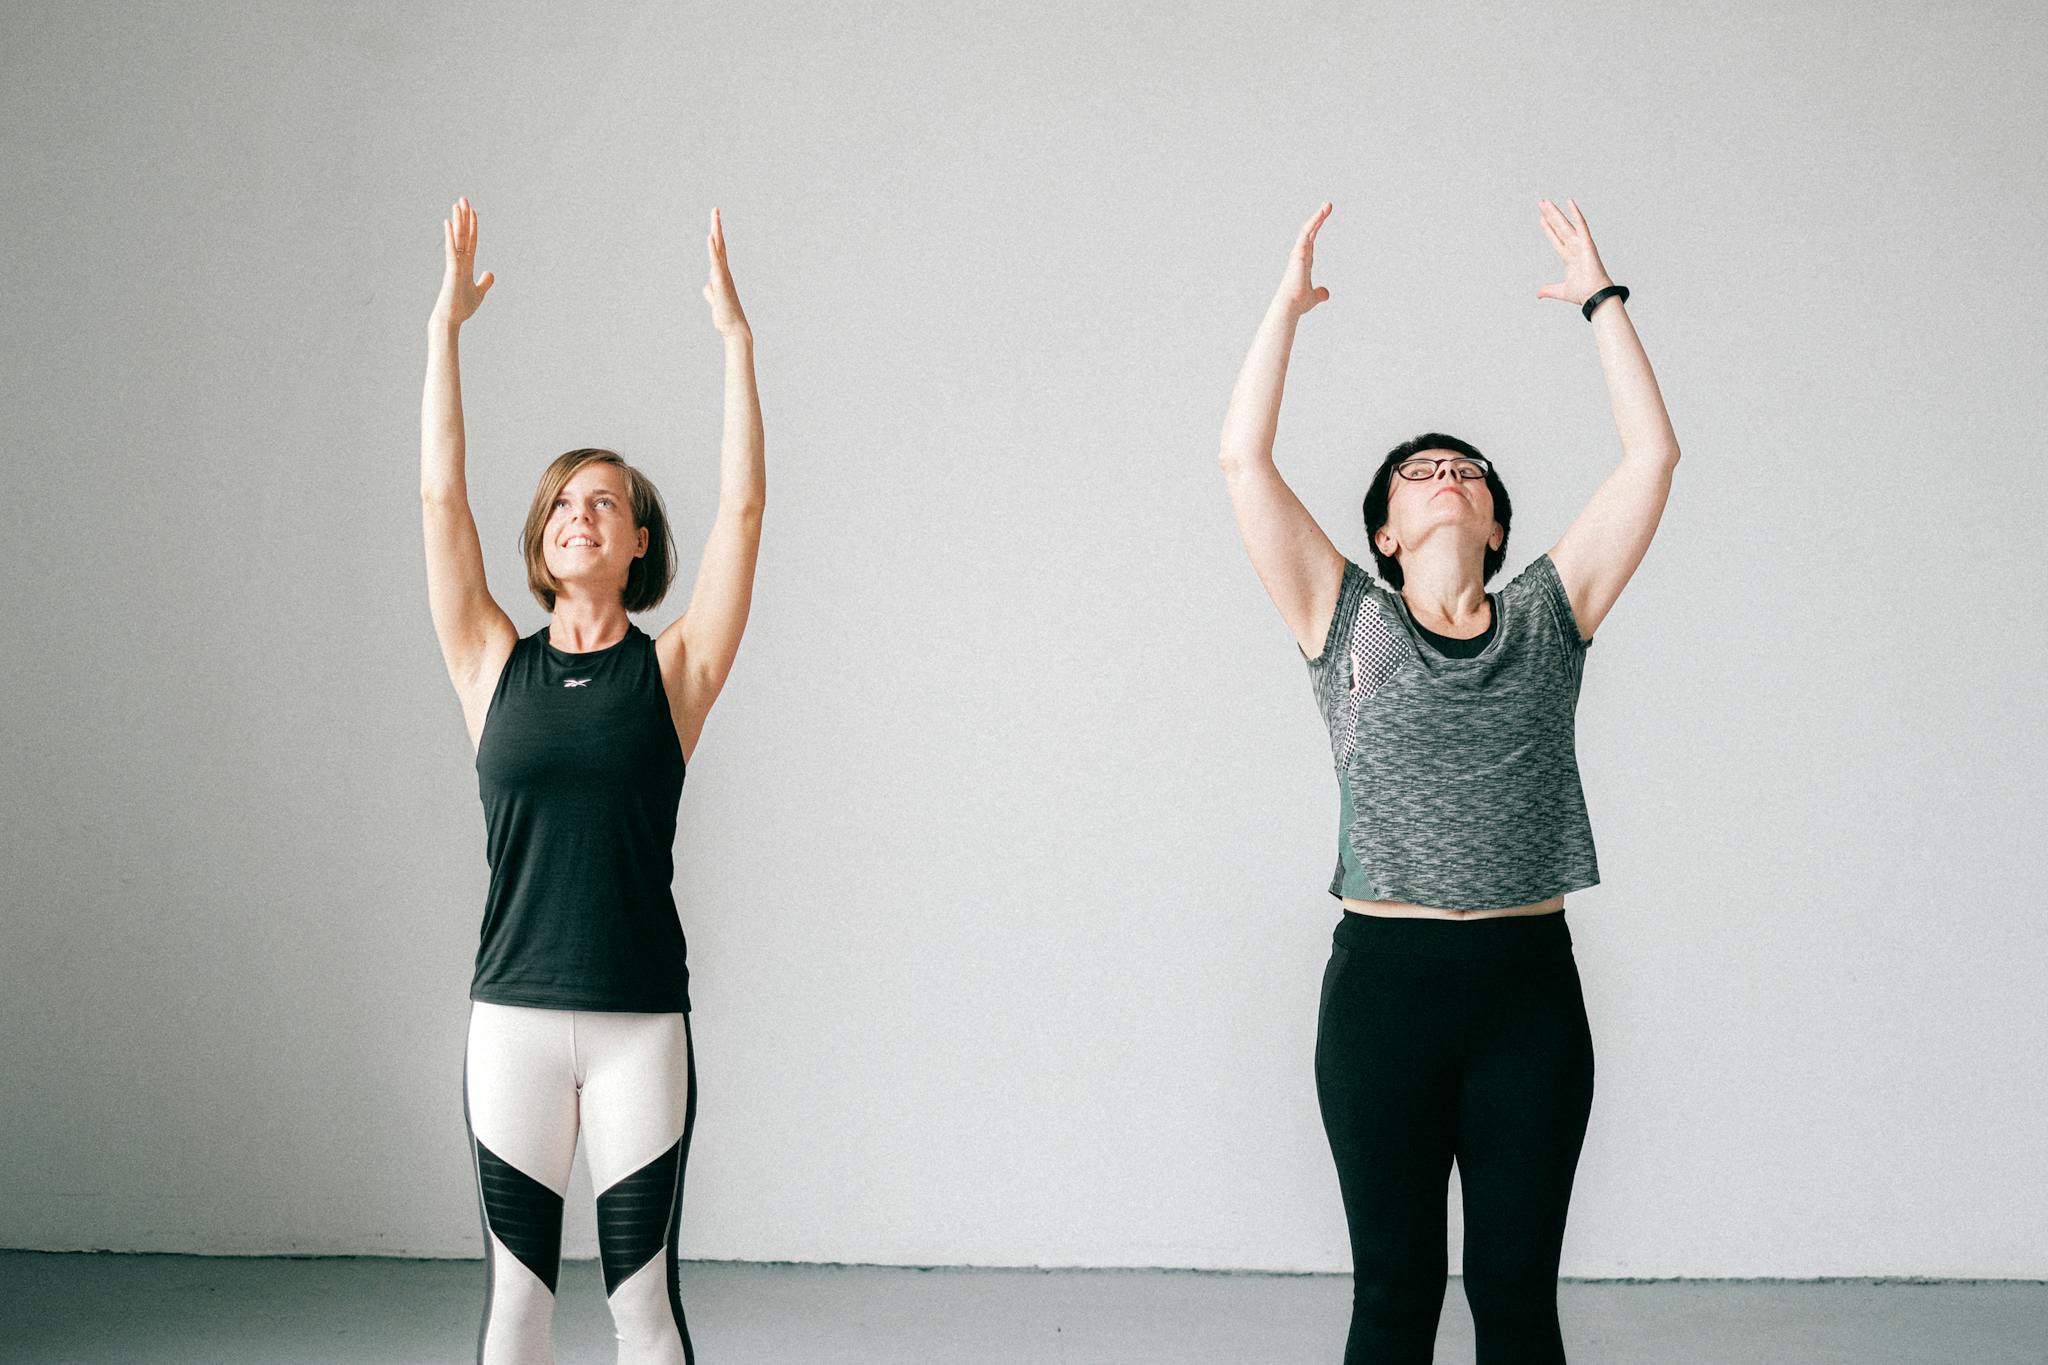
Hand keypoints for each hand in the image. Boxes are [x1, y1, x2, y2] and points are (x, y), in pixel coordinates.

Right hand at [432, 196, 493, 327]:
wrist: (451, 320)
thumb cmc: (462, 308)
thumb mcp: (479, 293)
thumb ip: (485, 282)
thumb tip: (490, 273)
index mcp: (467, 264)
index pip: (471, 241)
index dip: (473, 226)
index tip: (473, 211)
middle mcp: (460, 260)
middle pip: (464, 234)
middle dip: (464, 217)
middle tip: (463, 198)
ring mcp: (455, 264)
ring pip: (457, 238)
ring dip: (458, 221)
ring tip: (457, 203)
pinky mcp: (452, 270)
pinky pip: (451, 250)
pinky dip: (451, 237)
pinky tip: (449, 223)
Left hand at [702, 208, 750, 339]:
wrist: (734, 329)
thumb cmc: (726, 315)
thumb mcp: (715, 300)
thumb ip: (710, 290)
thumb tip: (708, 286)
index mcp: (721, 274)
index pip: (718, 250)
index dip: (716, 234)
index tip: (715, 219)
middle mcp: (724, 272)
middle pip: (719, 244)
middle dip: (717, 226)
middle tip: (715, 209)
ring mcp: (723, 276)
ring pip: (719, 250)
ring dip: (716, 232)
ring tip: (715, 216)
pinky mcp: (721, 283)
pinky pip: (716, 263)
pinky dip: (713, 249)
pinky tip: (710, 237)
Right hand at [1275, 202, 1332, 318]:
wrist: (1290, 305)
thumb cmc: (1298, 302)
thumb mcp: (1314, 297)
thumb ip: (1319, 293)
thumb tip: (1326, 294)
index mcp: (1303, 261)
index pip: (1311, 240)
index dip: (1317, 228)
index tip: (1323, 217)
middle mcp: (1300, 254)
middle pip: (1310, 231)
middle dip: (1319, 218)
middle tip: (1328, 205)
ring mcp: (1298, 252)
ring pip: (1307, 229)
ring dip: (1317, 216)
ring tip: (1327, 205)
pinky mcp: (1298, 253)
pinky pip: (1306, 233)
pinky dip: (1313, 222)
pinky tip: (1321, 214)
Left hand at [1535, 198, 1613, 306]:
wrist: (1594, 296)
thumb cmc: (1583, 293)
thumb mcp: (1560, 290)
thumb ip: (1548, 290)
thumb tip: (1538, 294)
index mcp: (1568, 257)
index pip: (1555, 238)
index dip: (1548, 228)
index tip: (1541, 218)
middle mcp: (1573, 247)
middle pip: (1558, 228)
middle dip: (1549, 216)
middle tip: (1541, 203)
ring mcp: (1580, 244)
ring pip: (1565, 224)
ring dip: (1555, 212)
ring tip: (1545, 202)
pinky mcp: (1587, 243)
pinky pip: (1581, 224)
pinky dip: (1576, 213)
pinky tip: (1569, 202)